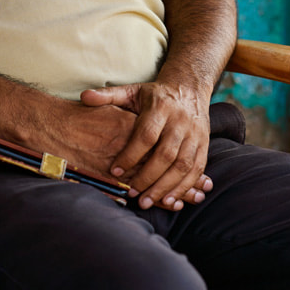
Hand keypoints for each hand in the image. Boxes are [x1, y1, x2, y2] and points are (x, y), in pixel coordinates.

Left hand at [80, 81, 211, 211]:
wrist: (188, 88)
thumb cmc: (154, 95)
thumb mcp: (132, 91)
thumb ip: (108, 96)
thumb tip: (84, 97)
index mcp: (160, 107)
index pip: (146, 135)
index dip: (130, 155)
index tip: (115, 170)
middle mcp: (180, 121)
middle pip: (166, 154)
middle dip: (148, 177)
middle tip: (132, 194)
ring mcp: (195, 134)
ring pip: (183, 165)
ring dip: (166, 187)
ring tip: (148, 201)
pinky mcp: (204, 144)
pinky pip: (197, 169)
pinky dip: (185, 187)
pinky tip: (170, 200)